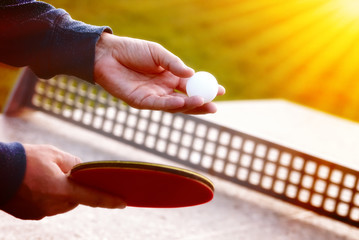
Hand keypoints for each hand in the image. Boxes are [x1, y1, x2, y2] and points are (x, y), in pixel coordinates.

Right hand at [1, 144, 125, 219]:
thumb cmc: (25, 159)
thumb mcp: (54, 154)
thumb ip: (73, 164)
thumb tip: (82, 171)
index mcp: (62, 190)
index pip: (93, 197)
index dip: (110, 200)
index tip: (123, 203)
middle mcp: (54, 206)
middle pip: (76, 199)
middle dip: (75, 188)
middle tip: (66, 174)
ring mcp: (41, 212)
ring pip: (62, 203)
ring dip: (61, 193)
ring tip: (47, 177)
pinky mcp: (31, 215)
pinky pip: (48, 206)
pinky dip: (48, 197)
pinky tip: (37, 185)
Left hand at [94, 33, 224, 113]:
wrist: (107, 53)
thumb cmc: (132, 50)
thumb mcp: (157, 53)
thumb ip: (174, 64)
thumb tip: (193, 74)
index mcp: (168, 76)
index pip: (190, 86)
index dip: (205, 89)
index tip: (221, 90)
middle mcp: (162, 89)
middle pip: (185, 100)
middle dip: (201, 104)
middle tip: (215, 106)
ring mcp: (152, 96)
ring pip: (174, 105)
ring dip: (190, 106)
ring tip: (205, 104)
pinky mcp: (140, 101)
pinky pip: (159, 105)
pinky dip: (171, 105)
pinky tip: (183, 103)